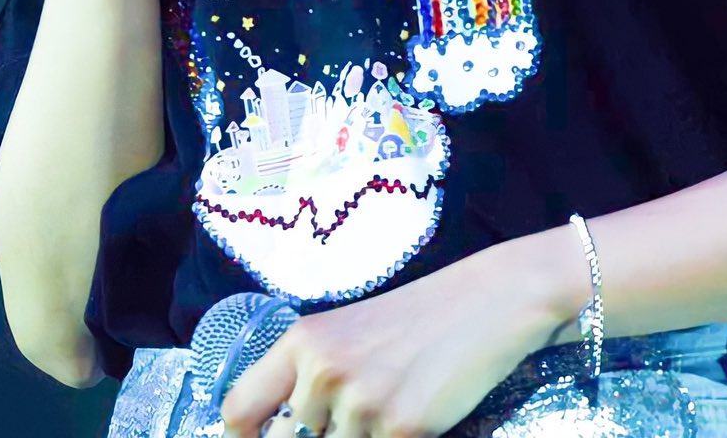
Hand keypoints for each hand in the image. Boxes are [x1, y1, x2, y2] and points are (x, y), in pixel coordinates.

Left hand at [218, 240, 573, 437]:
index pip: (239, 409)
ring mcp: (361, 401)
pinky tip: (414, 415)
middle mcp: (324, 369)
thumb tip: (287, 432)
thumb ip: (311, 379)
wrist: (488, 302)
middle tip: (351, 420)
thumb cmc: (417, 320)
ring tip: (391, 402)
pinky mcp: (401, 427)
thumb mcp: (350, 335)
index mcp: (303, 340)